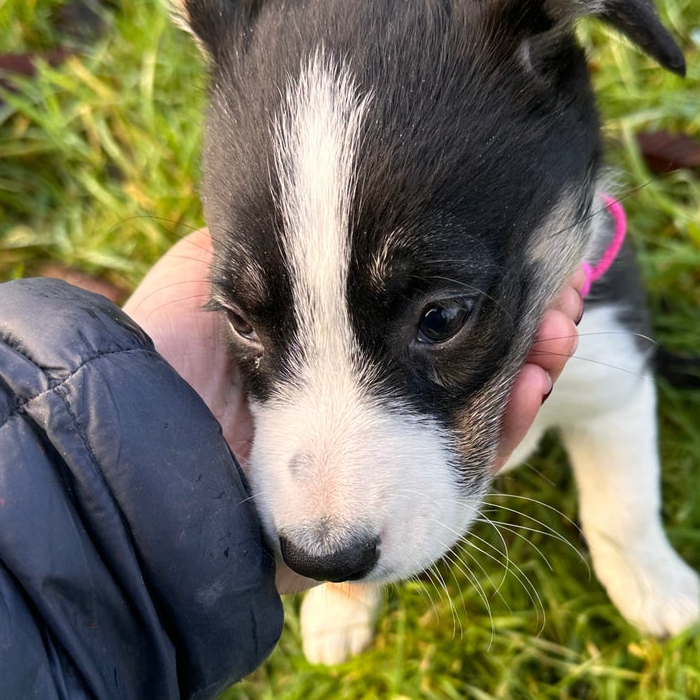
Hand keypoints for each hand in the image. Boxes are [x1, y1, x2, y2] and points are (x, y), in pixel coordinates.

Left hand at [125, 229, 583, 588]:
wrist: (134, 465)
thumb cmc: (164, 363)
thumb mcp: (218, 271)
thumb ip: (277, 230)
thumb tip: (323, 174)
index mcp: (316, 353)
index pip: (418, 309)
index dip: (475, 276)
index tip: (524, 235)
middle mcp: (347, 407)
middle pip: (456, 360)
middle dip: (517, 319)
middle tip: (565, 284)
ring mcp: (367, 470)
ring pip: (471, 415)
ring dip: (525, 368)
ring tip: (564, 323)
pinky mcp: (381, 525)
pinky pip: (460, 481)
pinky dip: (506, 427)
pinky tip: (538, 376)